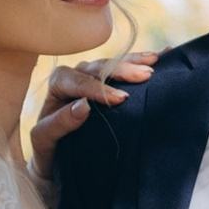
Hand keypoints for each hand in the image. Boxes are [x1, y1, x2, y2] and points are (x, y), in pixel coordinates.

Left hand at [28, 49, 157, 178]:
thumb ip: (59, 123)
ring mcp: (94, 74)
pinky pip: (126, 67)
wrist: (57, 152)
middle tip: (147, 75)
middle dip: (124, 70)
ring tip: (156, 61)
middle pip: (101, 67)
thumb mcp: (45, 139)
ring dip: (136, 62)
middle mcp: (76, 73)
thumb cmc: (49, 146)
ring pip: (116, 63)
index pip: (80, 82)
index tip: (121, 99)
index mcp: (59, 82)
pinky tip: (163, 55)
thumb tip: (84, 106)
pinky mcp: (109, 80)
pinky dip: (143, 62)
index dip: (101, 89)